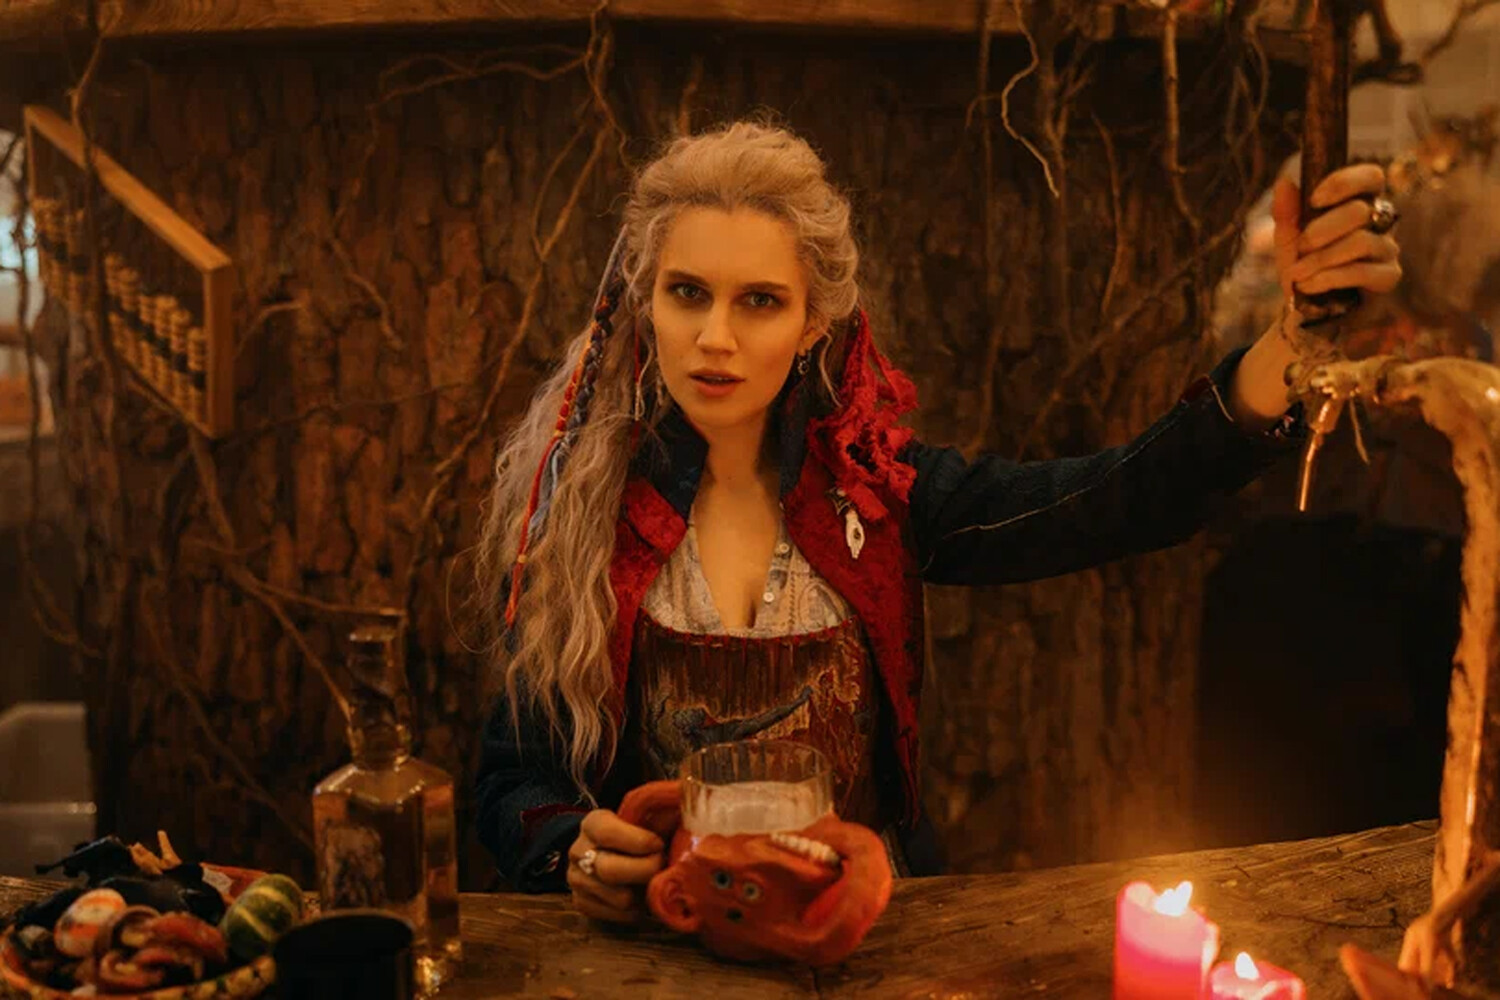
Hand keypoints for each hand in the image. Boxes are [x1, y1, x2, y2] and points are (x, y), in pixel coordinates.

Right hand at [566, 808, 665, 923]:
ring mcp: (576, 880)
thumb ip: (662, 814)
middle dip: (646, 870)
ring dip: (643, 892)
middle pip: (611, 871)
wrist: (609, 853)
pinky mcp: (581, 904)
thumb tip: (685, 801)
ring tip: (652, 879)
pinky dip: (635, 909)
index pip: (608, 833)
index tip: (659, 844)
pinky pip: (617, 916)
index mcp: (592, 823)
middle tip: (662, 865)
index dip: (639, 841)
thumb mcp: (644, 818)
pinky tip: (640, 894)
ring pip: (619, 898)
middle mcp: (578, 851)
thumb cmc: (636, 833)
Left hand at [1270, 163, 1401, 300]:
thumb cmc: (1302, 267)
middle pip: (1361, 211)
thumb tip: (1284, 183)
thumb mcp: (1288, 239)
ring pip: (1362, 242)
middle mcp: (1380, 223)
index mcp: (1359, 204)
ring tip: (1298, 273)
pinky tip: (1308, 286)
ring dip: (1322, 258)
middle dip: (1322, 230)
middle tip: (1301, 246)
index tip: (1314, 200)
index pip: (1371, 177)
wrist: (1305, 309)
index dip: (1344, 182)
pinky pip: (1363, 271)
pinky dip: (1329, 278)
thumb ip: (1286, 213)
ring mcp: (1387, 249)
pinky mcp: (1388, 277)